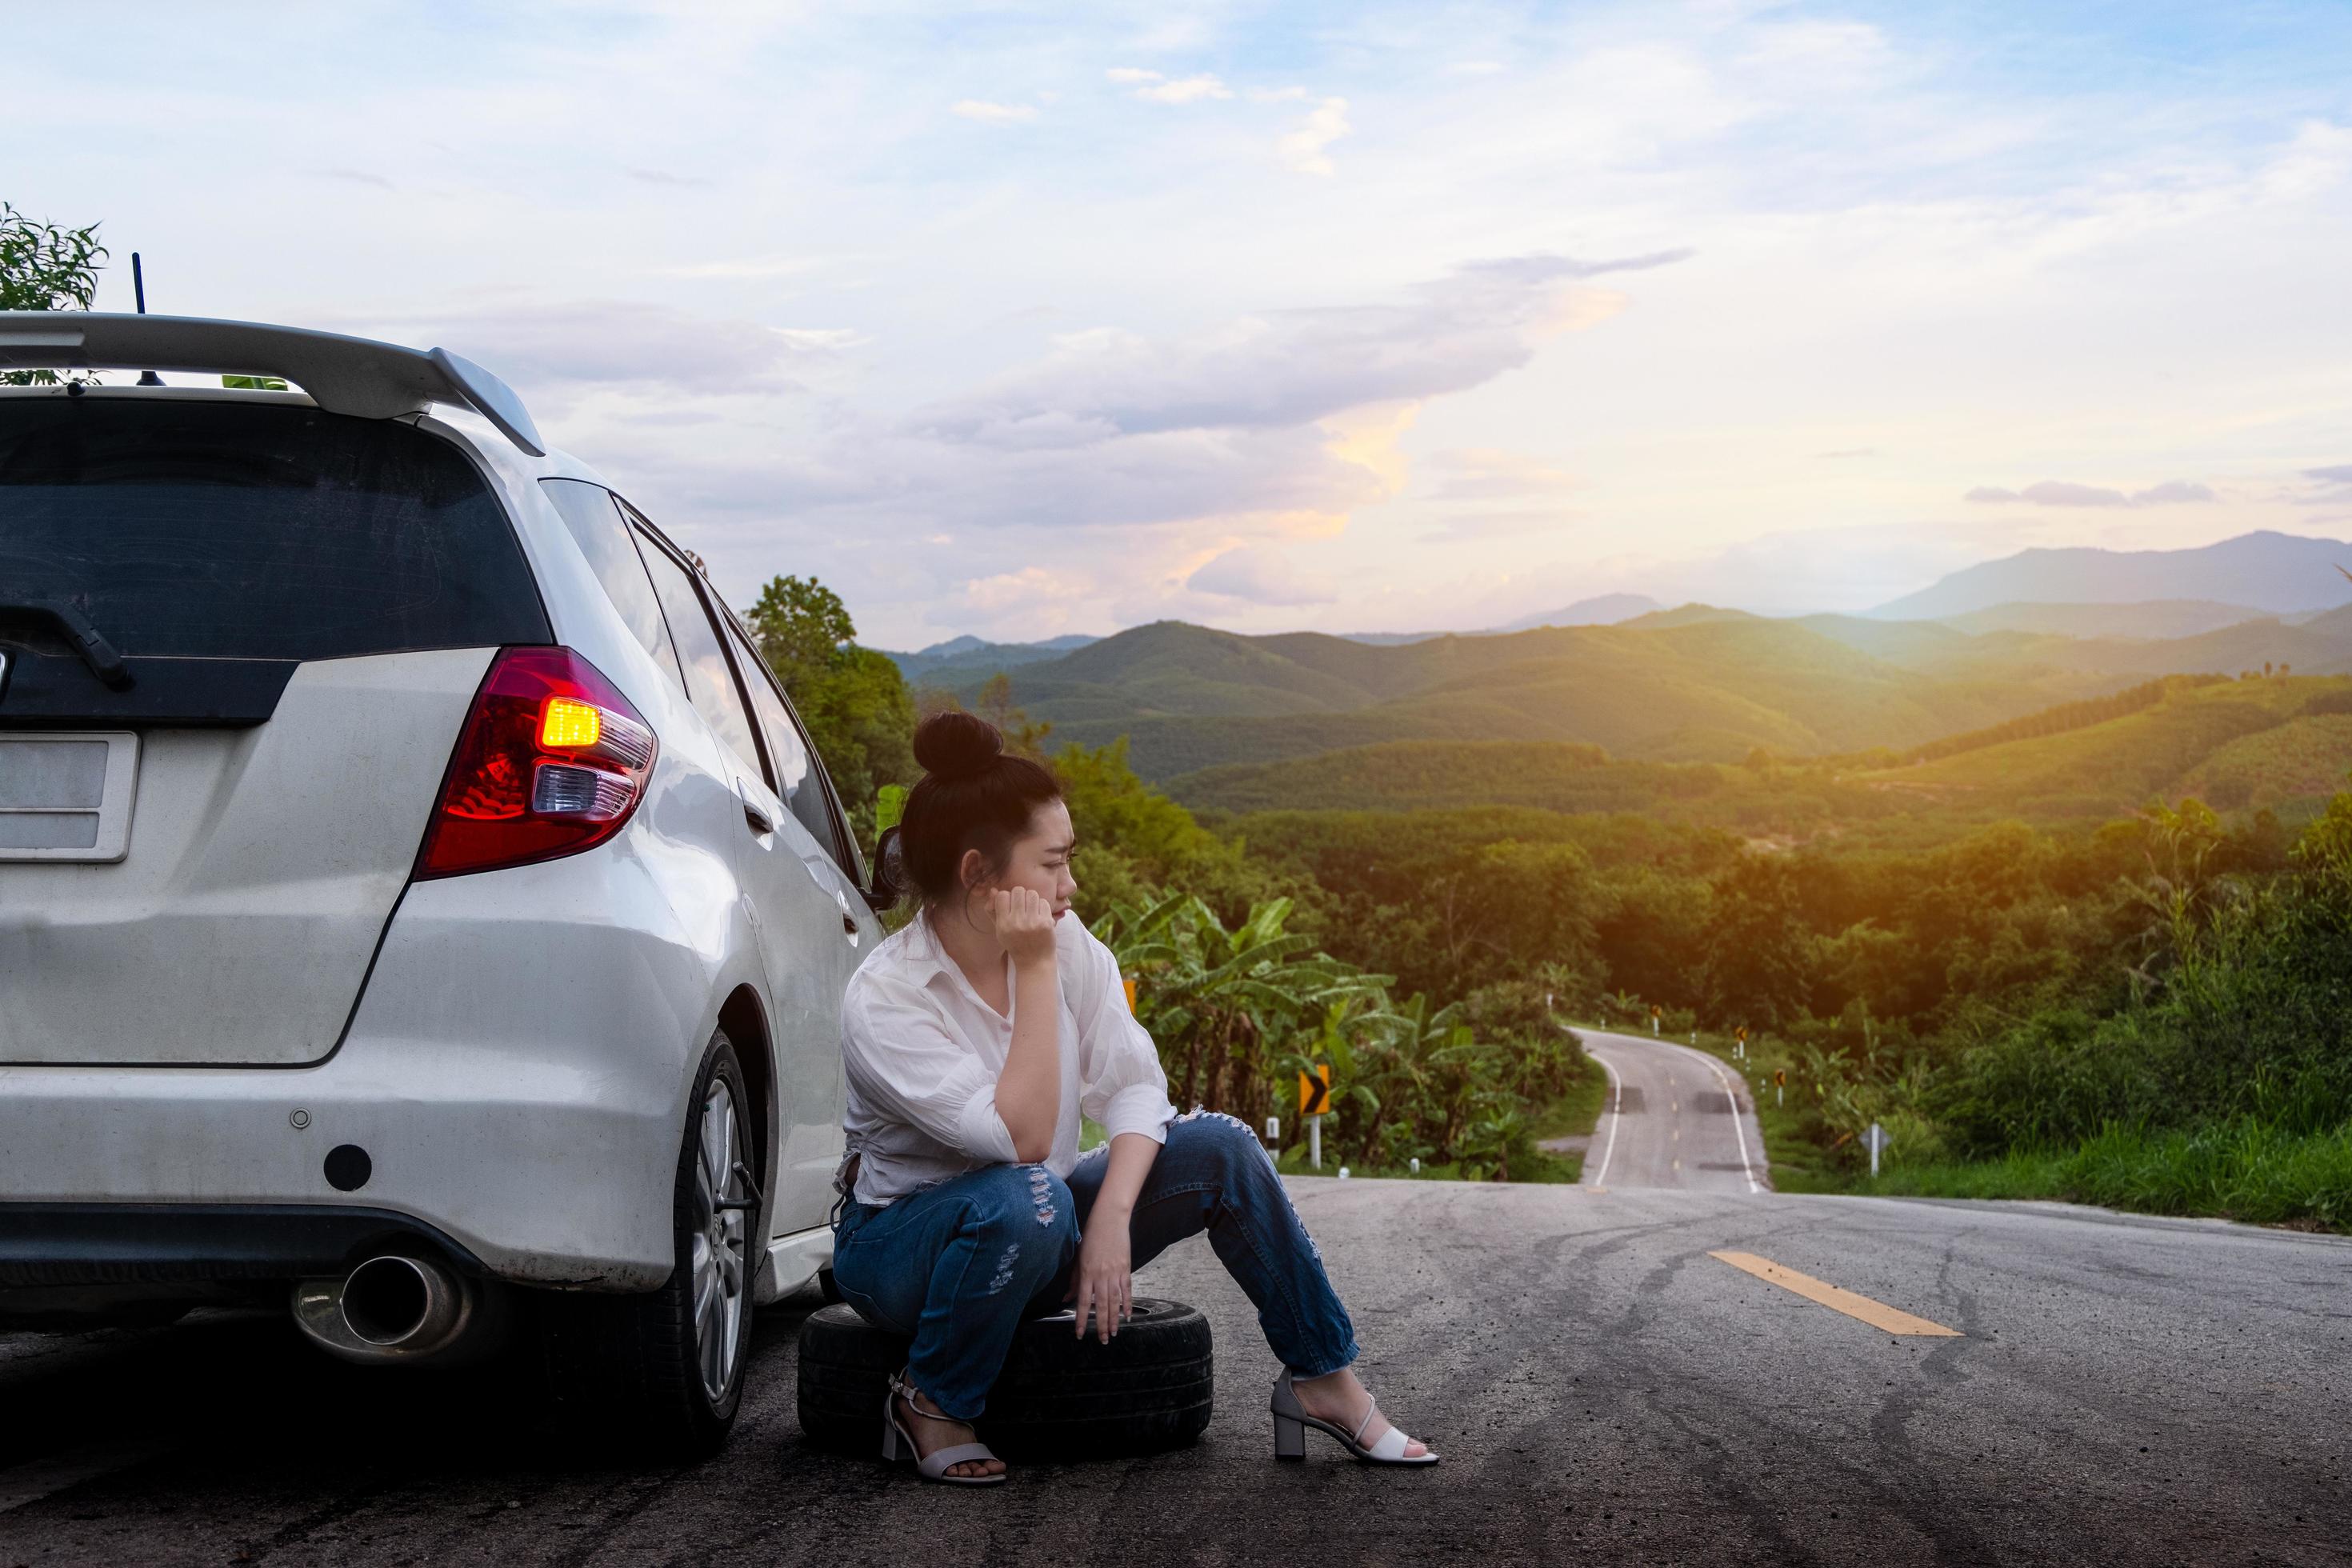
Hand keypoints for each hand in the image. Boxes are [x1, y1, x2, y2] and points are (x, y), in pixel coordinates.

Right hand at [988, 886, 1058, 969]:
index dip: (1007, 897)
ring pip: (1032, 893)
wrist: (1035, 962)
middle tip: (1023, 905)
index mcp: (1003, 924)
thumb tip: (993, 890)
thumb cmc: (1016, 944)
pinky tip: (1040, 915)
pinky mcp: (1046, 923)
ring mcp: (1032, 923)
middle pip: (1018, 891)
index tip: (1011, 906)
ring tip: (1032, 909)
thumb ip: (993, 910)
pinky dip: (1042, 906)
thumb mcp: (1000, 930)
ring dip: (1032, 899)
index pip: (1002, 895)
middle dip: (1021, 895)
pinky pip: (1043, 902)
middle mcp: (1017, 923)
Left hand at [1064, 1214, 1131, 1343]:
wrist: (1109, 1219)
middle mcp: (1100, 1276)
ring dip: (1114, 1319)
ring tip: (1113, 1333)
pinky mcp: (1126, 1268)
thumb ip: (1074, 1280)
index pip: (1081, 1302)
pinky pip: (1127, 1290)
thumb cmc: (1091, 1237)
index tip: (1079, 1334)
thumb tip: (1066, 1298)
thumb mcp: (1078, 1258)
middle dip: (1100, 1325)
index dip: (1080, 1320)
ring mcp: (1114, 1273)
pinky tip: (1127, 1316)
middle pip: (1100, 1306)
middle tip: (1101, 1340)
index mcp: (1086, 1273)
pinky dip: (1127, 1304)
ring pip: (1114, 1302)